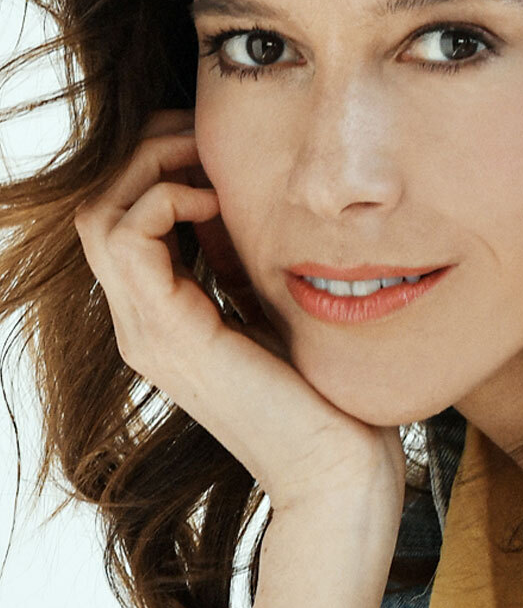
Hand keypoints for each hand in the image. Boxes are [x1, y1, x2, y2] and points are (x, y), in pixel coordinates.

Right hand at [73, 109, 407, 516]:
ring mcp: (147, 332)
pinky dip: (166, 199)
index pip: (123, 217)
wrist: (337, 470)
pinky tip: (217, 199)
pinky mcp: (168, 335)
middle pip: (99, 205)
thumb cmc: (324, 391)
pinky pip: (128, 237)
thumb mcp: (274, 306)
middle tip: (206, 137)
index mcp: (165, 316)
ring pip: (100, 214)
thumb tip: (240, 198)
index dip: (159, 165)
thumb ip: (243, 262)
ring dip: (152, 167)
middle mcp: (142, 324)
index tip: (215, 146)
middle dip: (149, 153)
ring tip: (210, 162)